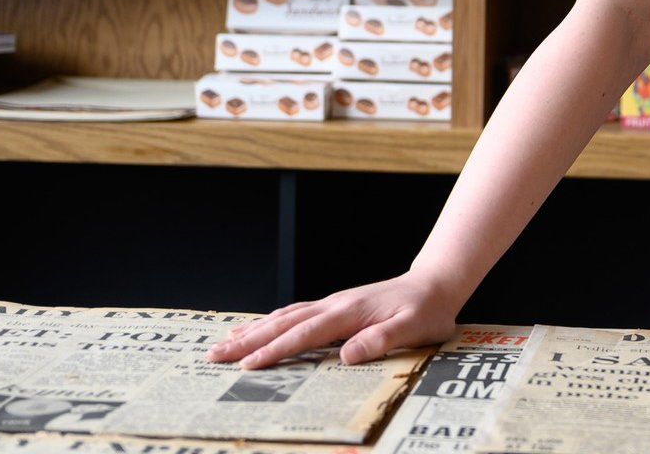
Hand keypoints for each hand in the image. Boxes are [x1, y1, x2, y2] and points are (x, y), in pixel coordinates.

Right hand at [206, 271, 460, 368]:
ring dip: (253, 331)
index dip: (275, 350)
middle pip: (283, 323)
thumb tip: (345, 356)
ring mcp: (333, 304)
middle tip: (213, 356)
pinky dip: (272, 322)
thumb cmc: (427, 310)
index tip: (247, 365)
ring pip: (284, 317)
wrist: (436, 283)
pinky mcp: (336, 306)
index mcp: (348, 313)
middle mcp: (334, 305)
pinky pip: (295, 313)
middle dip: (248, 341)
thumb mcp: (414, 328)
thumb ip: (381, 340)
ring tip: (223, 344)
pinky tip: (259, 328)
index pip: (304, 334)